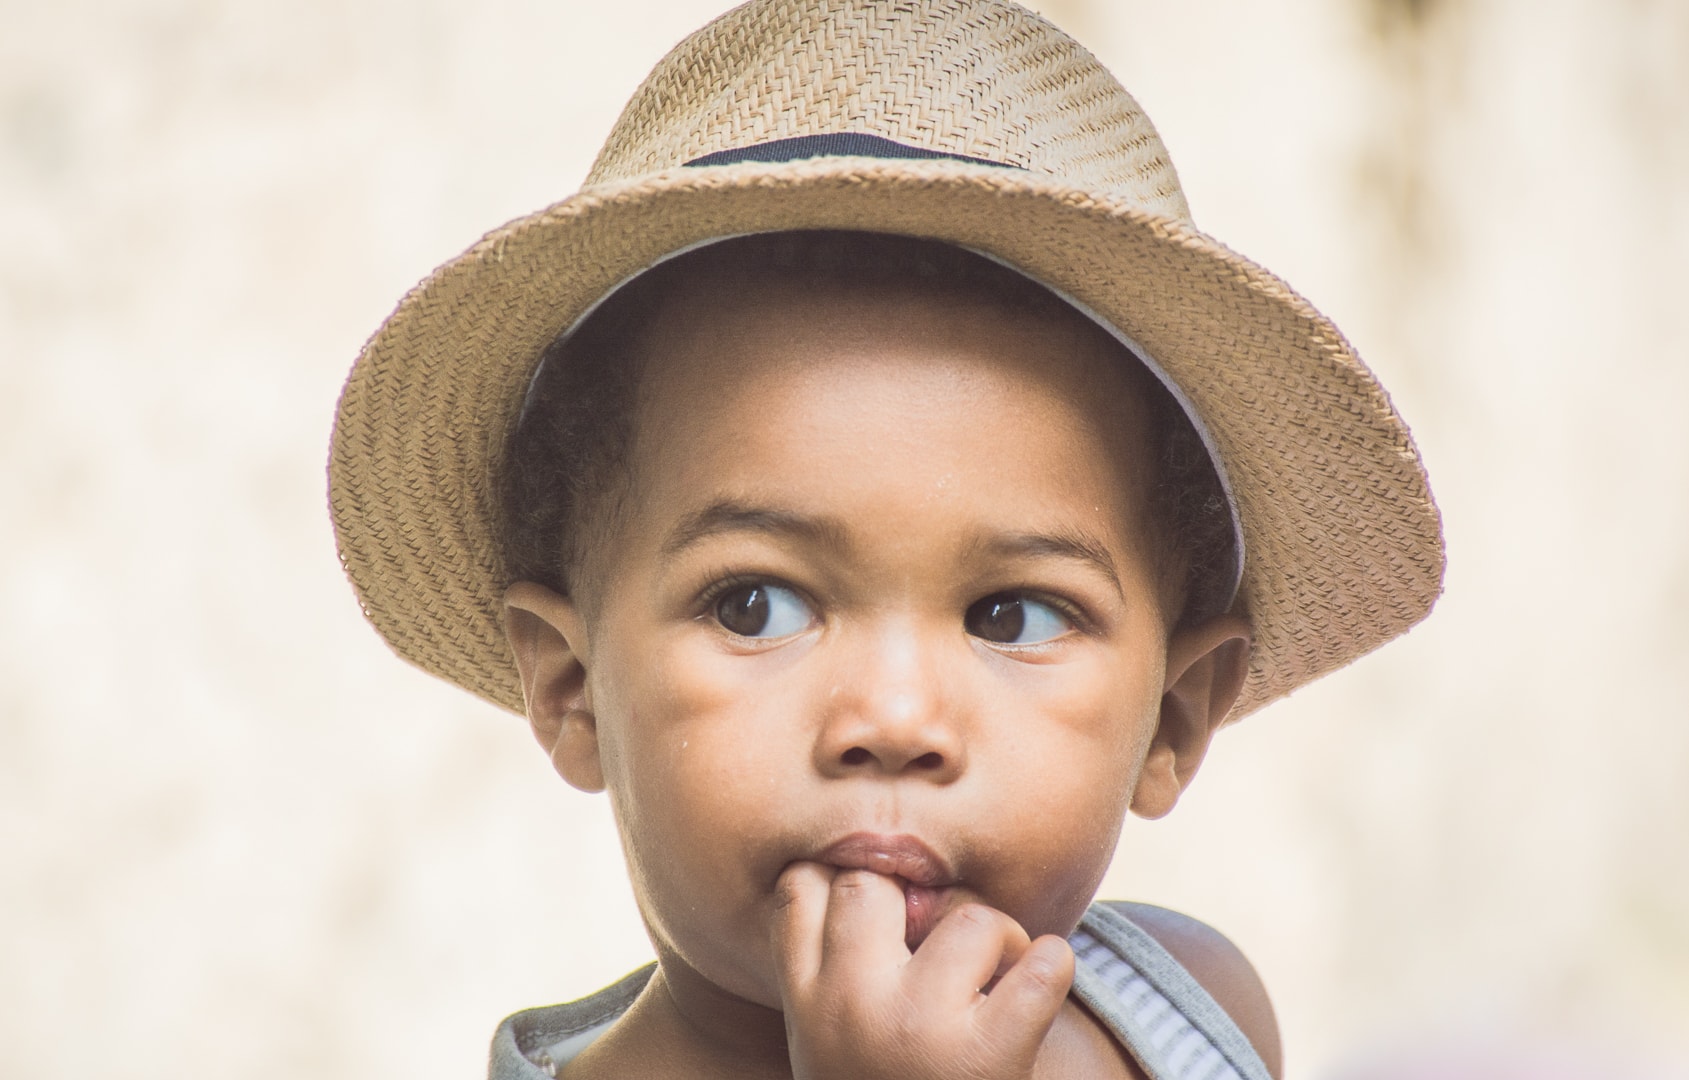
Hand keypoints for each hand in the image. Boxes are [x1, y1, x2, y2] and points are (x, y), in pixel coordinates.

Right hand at [771, 861, 1074, 1079]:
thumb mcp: (828, 1047)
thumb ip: (832, 976)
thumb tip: (880, 877)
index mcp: (805, 1007)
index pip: (800, 888)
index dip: (841, 880)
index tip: (880, 907)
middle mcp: (850, 1008)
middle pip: (872, 884)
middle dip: (914, 900)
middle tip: (943, 942)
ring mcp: (917, 1028)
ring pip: (964, 916)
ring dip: (996, 936)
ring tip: (1000, 976)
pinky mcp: (988, 1056)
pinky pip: (1040, 965)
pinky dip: (1054, 966)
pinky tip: (1043, 984)